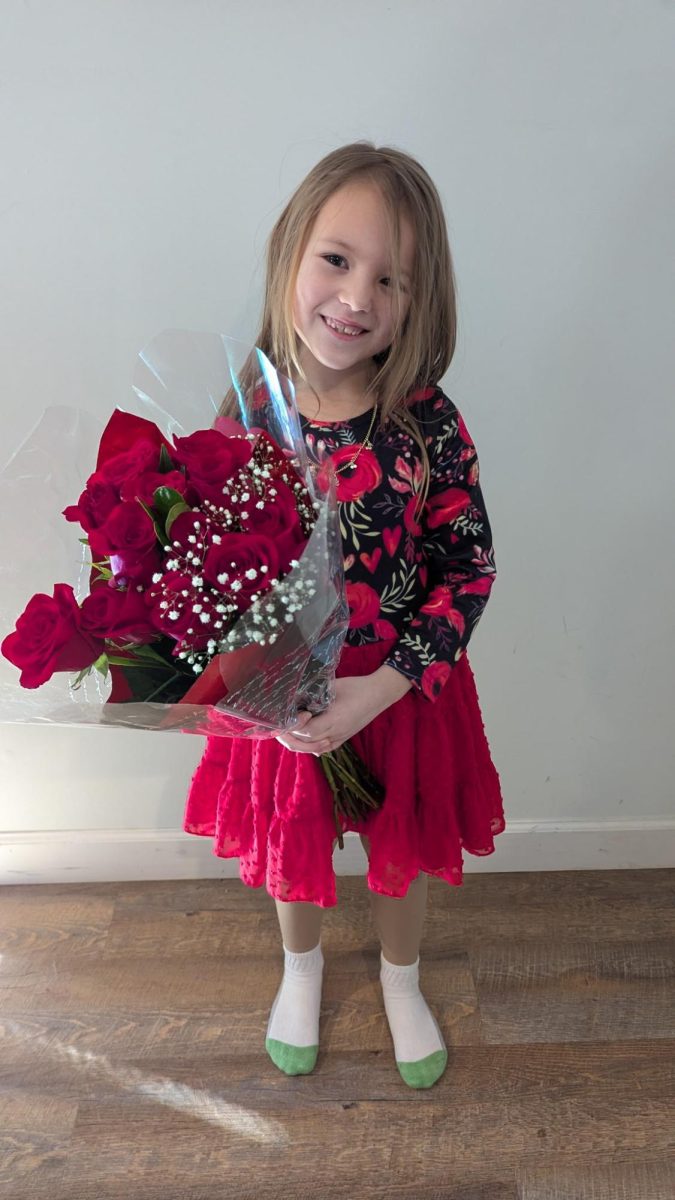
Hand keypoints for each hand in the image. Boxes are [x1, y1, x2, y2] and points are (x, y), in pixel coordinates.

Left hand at [274, 666, 411, 754]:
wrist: (379, 694)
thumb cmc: (356, 686)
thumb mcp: (333, 686)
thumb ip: (314, 693)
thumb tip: (293, 695)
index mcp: (336, 719)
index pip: (308, 731)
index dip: (296, 725)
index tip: (296, 713)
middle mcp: (337, 733)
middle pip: (307, 743)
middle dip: (289, 737)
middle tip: (278, 727)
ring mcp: (340, 738)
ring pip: (313, 749)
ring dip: (297, 744)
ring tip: (285, 734)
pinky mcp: (342, 739)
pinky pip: (322, 749)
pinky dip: (309, 747)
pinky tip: (301, 741)